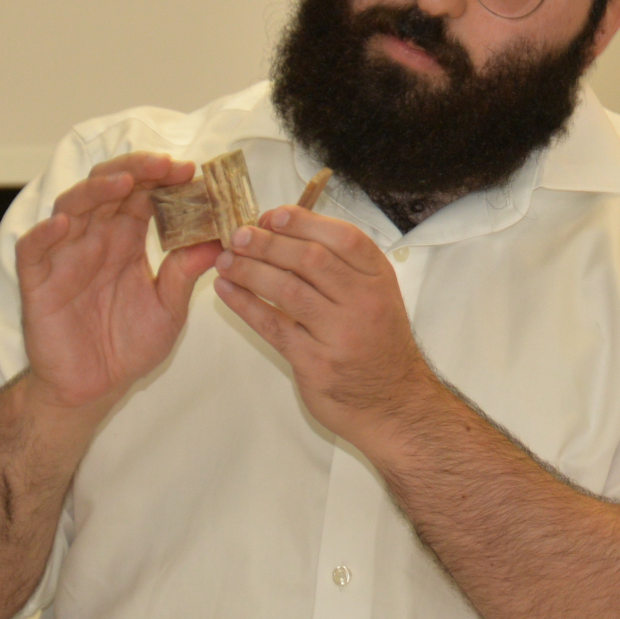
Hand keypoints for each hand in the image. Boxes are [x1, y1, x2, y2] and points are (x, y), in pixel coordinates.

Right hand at [15, 152, 221, 411]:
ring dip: (95, 190)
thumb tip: (221, 238)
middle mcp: (95, 239)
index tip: (191, 171)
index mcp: (126, 240)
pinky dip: (43, 233)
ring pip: (71, 206)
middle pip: (108, 187)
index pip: (142, 194)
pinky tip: (62, 224)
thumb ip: (186, 272)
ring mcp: (64, 257)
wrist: (94, 389)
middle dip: (136, 170)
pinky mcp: (38, 282)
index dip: (162, 178)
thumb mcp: (168, 307)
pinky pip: (32, 249)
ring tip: (124, 182)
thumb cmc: (129, 345)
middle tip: (166, 166)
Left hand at [211, 205, 437, 448]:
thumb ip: (343, 268)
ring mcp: (340, 334)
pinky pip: (273, 326)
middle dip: (269, 243)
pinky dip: (245, 305)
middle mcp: (363, 302)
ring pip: (288, 290)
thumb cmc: (377, 345)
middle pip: (311, 259)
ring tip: (226, 260)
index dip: (305, 222)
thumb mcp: (377, 297)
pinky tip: (226, 291)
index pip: (343, 238)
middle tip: (239, 235)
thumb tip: (288, 233)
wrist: (393, 403)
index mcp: (379, 279)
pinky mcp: (316, 362)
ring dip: (251, 271)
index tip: (273, 215)